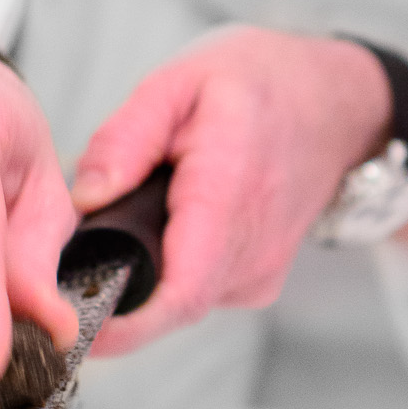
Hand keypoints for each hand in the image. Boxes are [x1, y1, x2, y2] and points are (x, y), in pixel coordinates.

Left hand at [69, 28, 407, 357]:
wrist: (336, 104)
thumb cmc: (261, 84)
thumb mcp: (180, 82)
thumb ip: (126, 137)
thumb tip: (85, 197)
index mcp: (227, 188)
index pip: (179, 291)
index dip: (123, 324)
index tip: (76, 327)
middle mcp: (251, 244)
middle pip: (169, 304)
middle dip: (114, 293)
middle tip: (71, 262)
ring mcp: (260, 269)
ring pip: (181, 300)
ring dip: (144, 276)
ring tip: (131, 219)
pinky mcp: (260, 280)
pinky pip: (200, 291)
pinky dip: (172, 268)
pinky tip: (172, 226)